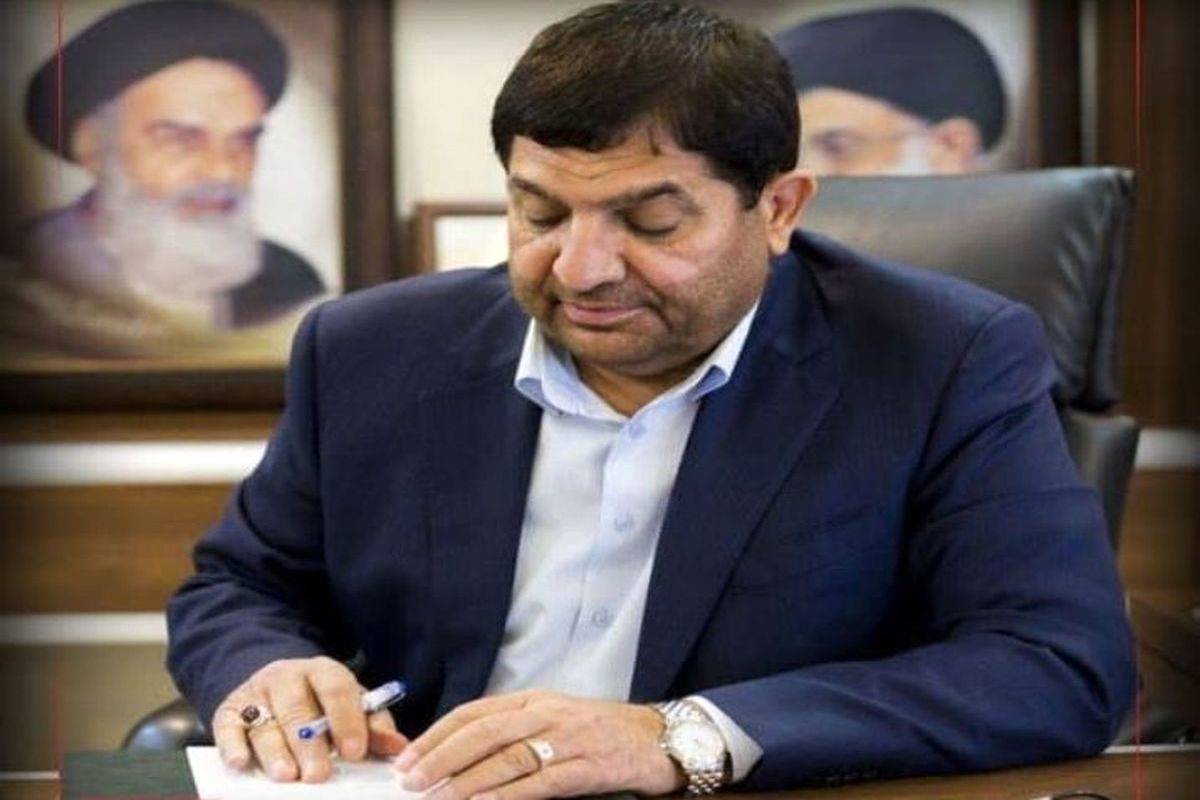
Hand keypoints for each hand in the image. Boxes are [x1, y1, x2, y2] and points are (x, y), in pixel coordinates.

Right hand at [211, 656, 407, 781]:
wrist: (275, 685)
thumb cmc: (321, 703)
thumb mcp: (350, 706)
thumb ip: (373, 726)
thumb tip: (398, 747)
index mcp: (323, 671)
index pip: (337, 688)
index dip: (346, 719)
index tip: (355, 751)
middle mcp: (287, 677)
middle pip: (297, 707)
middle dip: (309, 742)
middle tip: (318, 774)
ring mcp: (256, 693)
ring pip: (264, 721)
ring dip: (275, 751)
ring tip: (286, 776)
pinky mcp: (229, 711)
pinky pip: (228, 727)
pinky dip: (232, 746)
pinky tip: (240, 764)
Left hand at [392, 690, 683, 799]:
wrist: (655, 738)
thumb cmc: (598, 731)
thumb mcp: (552, 718)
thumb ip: (512, 728)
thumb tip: (457, 752)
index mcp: (533, 699)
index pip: (474, 712)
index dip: (437, 734)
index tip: (408, 758)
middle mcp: (546, 714)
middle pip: (484, 732)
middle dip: (442, 756)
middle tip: (412, 780)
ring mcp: (567, 740)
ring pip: (507, 757)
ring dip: (467, 780)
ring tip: (438, 796)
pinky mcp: (586, 767)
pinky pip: (539, 783)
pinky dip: (507, 795)